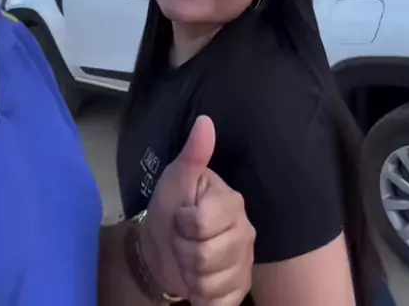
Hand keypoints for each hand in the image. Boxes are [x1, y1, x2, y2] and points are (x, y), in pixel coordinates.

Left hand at [141, 115, 254, 305]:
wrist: (163, 246)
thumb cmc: (172, 206)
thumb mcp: (176, 178)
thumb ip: (193, 153)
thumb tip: (205, 121)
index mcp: (231, 203)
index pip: (201, 223)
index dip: (182, 224)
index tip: (180, 217)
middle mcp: (245, 232)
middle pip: (205, 256)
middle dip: (184, 252)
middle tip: (183, 241)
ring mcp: (245, 264)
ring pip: (211, 282)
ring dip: (191, 276)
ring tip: (190, 261)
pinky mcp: (240, 290)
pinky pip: (220, 304)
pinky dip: (203, 299)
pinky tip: (200, 284)